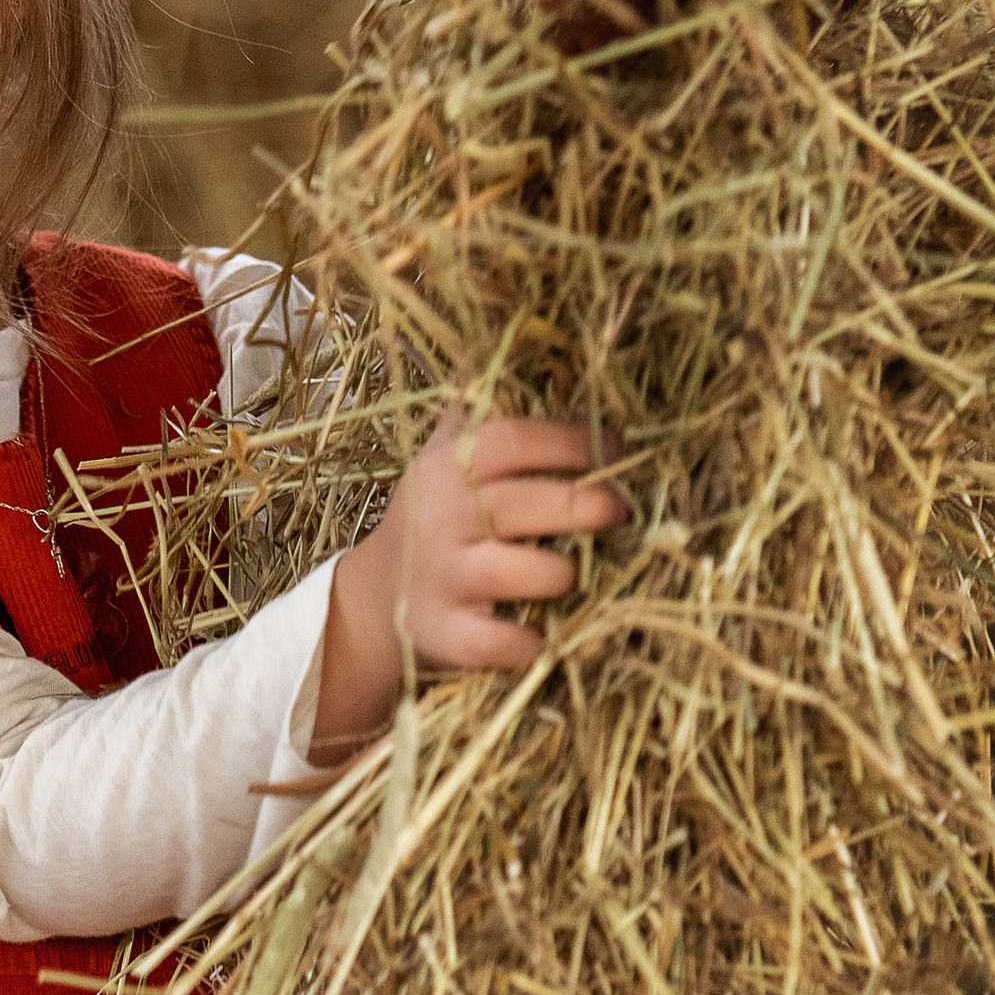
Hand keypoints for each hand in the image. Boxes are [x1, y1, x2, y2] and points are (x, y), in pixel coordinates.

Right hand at [311, 406, 624, 758]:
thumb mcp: (447, 458)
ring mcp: (441, 577)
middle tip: (620, 509)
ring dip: (561, 573)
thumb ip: (486, 414)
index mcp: (447, 466)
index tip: (617, 447)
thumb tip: (550, 352)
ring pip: (514, 572)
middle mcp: (441, 517)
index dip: (571, 441)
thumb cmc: (439, 518)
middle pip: (521, 503)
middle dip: (584, 504)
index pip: (510, 438)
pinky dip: (527, 641)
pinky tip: (544, 634)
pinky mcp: (442, 633)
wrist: (374, 598)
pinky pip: (493, 642)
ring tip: (575, 572)